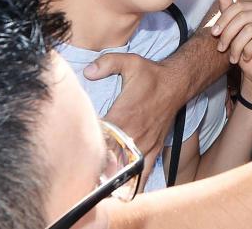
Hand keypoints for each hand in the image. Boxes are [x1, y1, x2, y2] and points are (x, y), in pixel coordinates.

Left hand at [84, 52, 177, 188]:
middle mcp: (134, 134)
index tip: (75, 152)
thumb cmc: (151, 74)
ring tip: (97, 184)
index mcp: (124, 116)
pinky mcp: (153, 149)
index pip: (100, 139)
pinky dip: (132, 182)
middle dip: (95, 167)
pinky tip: (120, 190)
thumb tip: (88, 71)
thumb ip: (107, 63)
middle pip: (110, 159)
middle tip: (80, 173)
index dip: (86, 148)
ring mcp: (145, 144)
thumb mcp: (129, 62)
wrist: (177, 83)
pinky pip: (143, 172)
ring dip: (111, 177)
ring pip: (125, 170)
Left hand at [211, 0, 251, 103]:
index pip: (239, 7)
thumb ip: (229, 12)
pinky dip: (248, 50)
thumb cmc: (246, 52)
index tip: (214, 34)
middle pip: (243, 17)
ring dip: (236, 45)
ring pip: (250, 29)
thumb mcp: (233, 32)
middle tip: (221, 48)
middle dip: (228, 34)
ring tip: (232, 57)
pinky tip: (245, 57)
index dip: (224, 19)